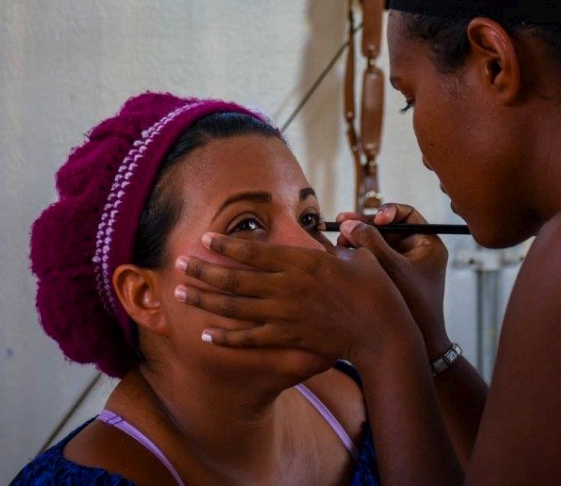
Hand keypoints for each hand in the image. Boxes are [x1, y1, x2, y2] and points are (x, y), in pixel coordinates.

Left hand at [173, 232, 421, 366]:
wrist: (382, 334)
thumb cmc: (377, 292)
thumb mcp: (365, 255)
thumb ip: (350, 236)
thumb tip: (345, 222)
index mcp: (303, 262)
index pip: (256, 251)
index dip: (227, 245)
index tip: (203, 239)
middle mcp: (288, 287)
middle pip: (236, 278)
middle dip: (204, 271)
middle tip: (178, 264)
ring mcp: (286, 314)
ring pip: (236, 307)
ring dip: (205, 300)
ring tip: (180, 294)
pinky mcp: (289, 337)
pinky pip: (251, 338)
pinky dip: (227, 337)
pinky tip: (206, 334)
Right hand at [335, 204, 450, 359]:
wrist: (417, 344)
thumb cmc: (413, 306)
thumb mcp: (392, 268)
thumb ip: (371, 242)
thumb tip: (348, 223)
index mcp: (429, 245)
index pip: (408, 215)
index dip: (388, 211)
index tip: (375, 220)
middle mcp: (416, 252)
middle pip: (388, 228)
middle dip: (364, 226)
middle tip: (341, 223)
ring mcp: (401, 266)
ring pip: (377, 243)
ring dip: (358, 239)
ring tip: (339, 241)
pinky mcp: (389, 278)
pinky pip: (372, 259)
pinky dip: (358, 254)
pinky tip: (341, 254)